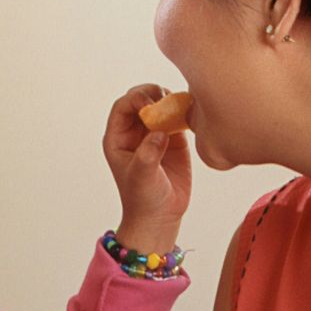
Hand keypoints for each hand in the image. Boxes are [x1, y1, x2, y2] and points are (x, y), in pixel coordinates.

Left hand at [103, 85, 192, 254]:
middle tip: (167, 99)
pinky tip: (191, 113)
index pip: (123, 106)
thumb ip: (148, 154)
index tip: (151, 103)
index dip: (135, 98)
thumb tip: (159, 132)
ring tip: (180, 107)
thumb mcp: (141, 177)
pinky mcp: (174, 139)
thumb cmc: (143, 198)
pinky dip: (185, 111)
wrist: (161, 216)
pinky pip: (178, 117)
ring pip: (160, 105)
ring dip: (170, 100)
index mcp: (118, 138)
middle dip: (153, 94)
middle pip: (141, 99)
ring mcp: (154, 133)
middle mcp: (134, 132)